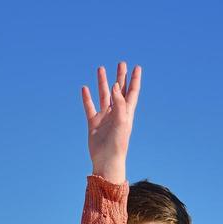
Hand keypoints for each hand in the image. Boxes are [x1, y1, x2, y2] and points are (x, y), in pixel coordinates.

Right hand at [81, 62, 140, 184]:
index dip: (135, 80)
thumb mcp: (122, 120)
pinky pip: (89, 107)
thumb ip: (119, 102)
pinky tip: (85, 88)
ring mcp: (104, 117)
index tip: (137, 67)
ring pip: (104, 95)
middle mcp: (116, 112)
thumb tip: (116, 85)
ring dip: (103, 82)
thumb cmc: (118, 143)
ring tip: (100, 68)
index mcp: (126, 112)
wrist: (107, 160)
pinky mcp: (93, 123)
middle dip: (120, 76)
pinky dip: (87, 98)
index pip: (132, 92)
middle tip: (121, 63)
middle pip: (119, 90)